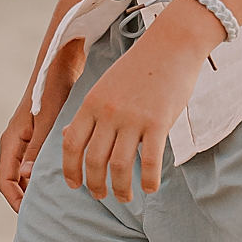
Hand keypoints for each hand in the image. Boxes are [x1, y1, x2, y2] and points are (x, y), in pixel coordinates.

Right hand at [0, 39, 83, 210]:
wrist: (61, 62)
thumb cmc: (54, 88)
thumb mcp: (47, 120)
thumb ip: (37, 148)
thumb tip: (27, 178)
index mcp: (11, 140)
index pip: (5, 180)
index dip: (16, 201)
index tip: (33, 216)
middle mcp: (16, 142)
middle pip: (14, 181)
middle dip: (27, 200)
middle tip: (49, 217)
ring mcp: (27, 139)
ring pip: (26, 174)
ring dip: (37, 189)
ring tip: (58, 204)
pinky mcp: (40, 135)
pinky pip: (37, 164)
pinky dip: (46, 176)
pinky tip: (65, 182)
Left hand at [59, 0, 222, 201]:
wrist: (171, 44)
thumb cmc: (139, 68)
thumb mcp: (105, 86)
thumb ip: (90, 112)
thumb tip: (70, 136)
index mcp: (91, 102)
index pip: (71, 143)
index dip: (70, 169)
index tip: (75, 185)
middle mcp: (108, 112)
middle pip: (94, 161)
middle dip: (95, 185)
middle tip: (102, 196)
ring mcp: (132, 117)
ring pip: (119, 166)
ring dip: (121, 189)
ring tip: (125, 197)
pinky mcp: (158, 122)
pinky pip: (149, 162)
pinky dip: (148, 181)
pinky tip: (150, 188)